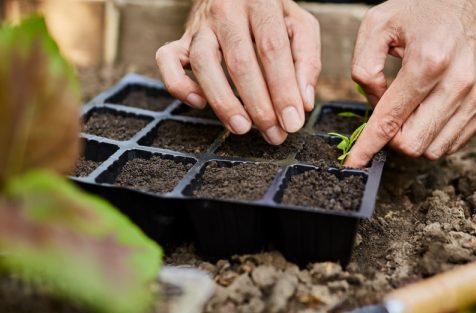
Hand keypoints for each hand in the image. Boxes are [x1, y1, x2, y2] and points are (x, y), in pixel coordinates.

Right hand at [156, 0, 320, 144]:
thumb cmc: (273, 14)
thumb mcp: (300, 26)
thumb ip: (307, 60)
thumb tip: (303, 103)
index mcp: (261, 2)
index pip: (272, 49)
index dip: (283, 89)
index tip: (292, 121)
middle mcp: (227, 10)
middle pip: (239, 61)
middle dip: (258, 104)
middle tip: (274, 133)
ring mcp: (201, 25)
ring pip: (203, 63)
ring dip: (223, 101)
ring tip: (242, 128)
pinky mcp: (182, 39)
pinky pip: (167, 60)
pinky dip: (179, 85)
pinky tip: (199, 104)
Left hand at [345, 0, 475, 166]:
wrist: (471, 1)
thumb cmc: (422, 11)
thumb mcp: (378, 24)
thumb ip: (364, 66)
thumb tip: (373, 102)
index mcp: (427, 62)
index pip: (391, 120)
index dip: (368, 145)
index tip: (355, 161)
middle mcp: (457, 83)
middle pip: (412, 143)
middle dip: (391, 138)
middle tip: (386, 116)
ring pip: (433, 149)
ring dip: (412, 138)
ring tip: (408, 110)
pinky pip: (452, 143)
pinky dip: (432, 136)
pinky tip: (425, 114)